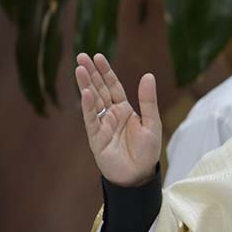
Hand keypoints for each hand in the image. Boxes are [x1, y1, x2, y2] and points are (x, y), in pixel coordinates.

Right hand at [75, 53, 161, 186]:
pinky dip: (88, 106)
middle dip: (91, 73)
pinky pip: (91, 119)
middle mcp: (111, 114)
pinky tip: (86, 92)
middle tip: (81, 56)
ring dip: (86, 85)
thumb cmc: (147, 151)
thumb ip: (148, 101)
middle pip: (99, 90)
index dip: (106, 72)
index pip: (113, 86)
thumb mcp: (152, 123)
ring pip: (92, 101)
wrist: (139, 175)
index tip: (98, 56)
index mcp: (124, 109)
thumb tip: (148, 76)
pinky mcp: (96, 137)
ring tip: (79, 69)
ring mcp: (102, 125)